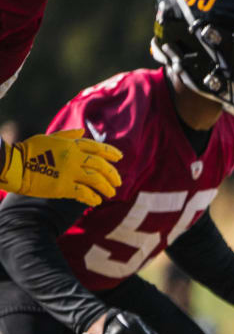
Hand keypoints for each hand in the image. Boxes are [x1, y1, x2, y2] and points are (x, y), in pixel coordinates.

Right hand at [0, 129, 122, 205]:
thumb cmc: (29, 151)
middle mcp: (74, 157)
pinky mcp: (63, 186)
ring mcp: (69, 172)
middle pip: (100, 165)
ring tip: (111, 193)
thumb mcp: (49, 138)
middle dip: (112, 174)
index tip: (120, 158)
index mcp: (71, 145)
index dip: (111, 152)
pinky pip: (84, 193)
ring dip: (106, 187)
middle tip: (118, 182)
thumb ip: (67, 136)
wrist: (14, 165)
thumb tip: (82, 131)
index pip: (97, 148)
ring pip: (96, 180)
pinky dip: (92, 198)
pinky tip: (97, 201)